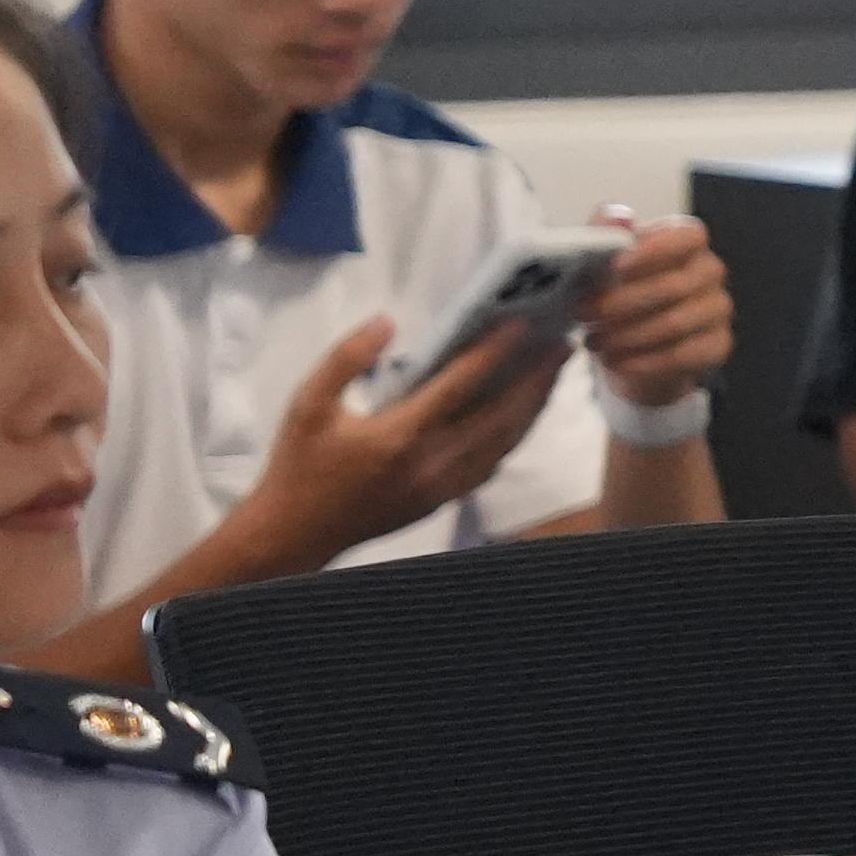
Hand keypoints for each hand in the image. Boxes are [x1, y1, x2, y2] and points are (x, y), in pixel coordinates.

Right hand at [246, 315, 564, 561]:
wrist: (292, 534)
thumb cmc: (298, 465)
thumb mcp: (307, 404)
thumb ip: (347, 359)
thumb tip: (387, 321)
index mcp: (399, 436)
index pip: (461, 384)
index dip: (495, 351)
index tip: (522, 323)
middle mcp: (429, 463)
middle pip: (501, 416)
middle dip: (536, 379)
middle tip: (562, 345)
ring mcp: (441, 487)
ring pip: (504, 444)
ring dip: (533, 408)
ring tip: (552, 374)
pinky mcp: (441, 501)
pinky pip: (491, 466)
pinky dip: (513, 438)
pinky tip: (522, 417)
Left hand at [577, 212, 732, 407]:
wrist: (630, 348)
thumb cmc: (615, 295)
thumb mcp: (599, 265)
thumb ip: (604, 235)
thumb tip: (618, 215)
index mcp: (686, 242)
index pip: (689, 236)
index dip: (655, 251)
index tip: (615, 267)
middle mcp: (710, 272)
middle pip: (675, 285)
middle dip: (622, 302)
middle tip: (583, 313)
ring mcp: (719, 309)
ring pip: (676, 323)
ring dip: (627, 335)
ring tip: (593, 341)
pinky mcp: (718, 345)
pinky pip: (684, 355)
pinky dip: (643, 361)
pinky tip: (615, 361)